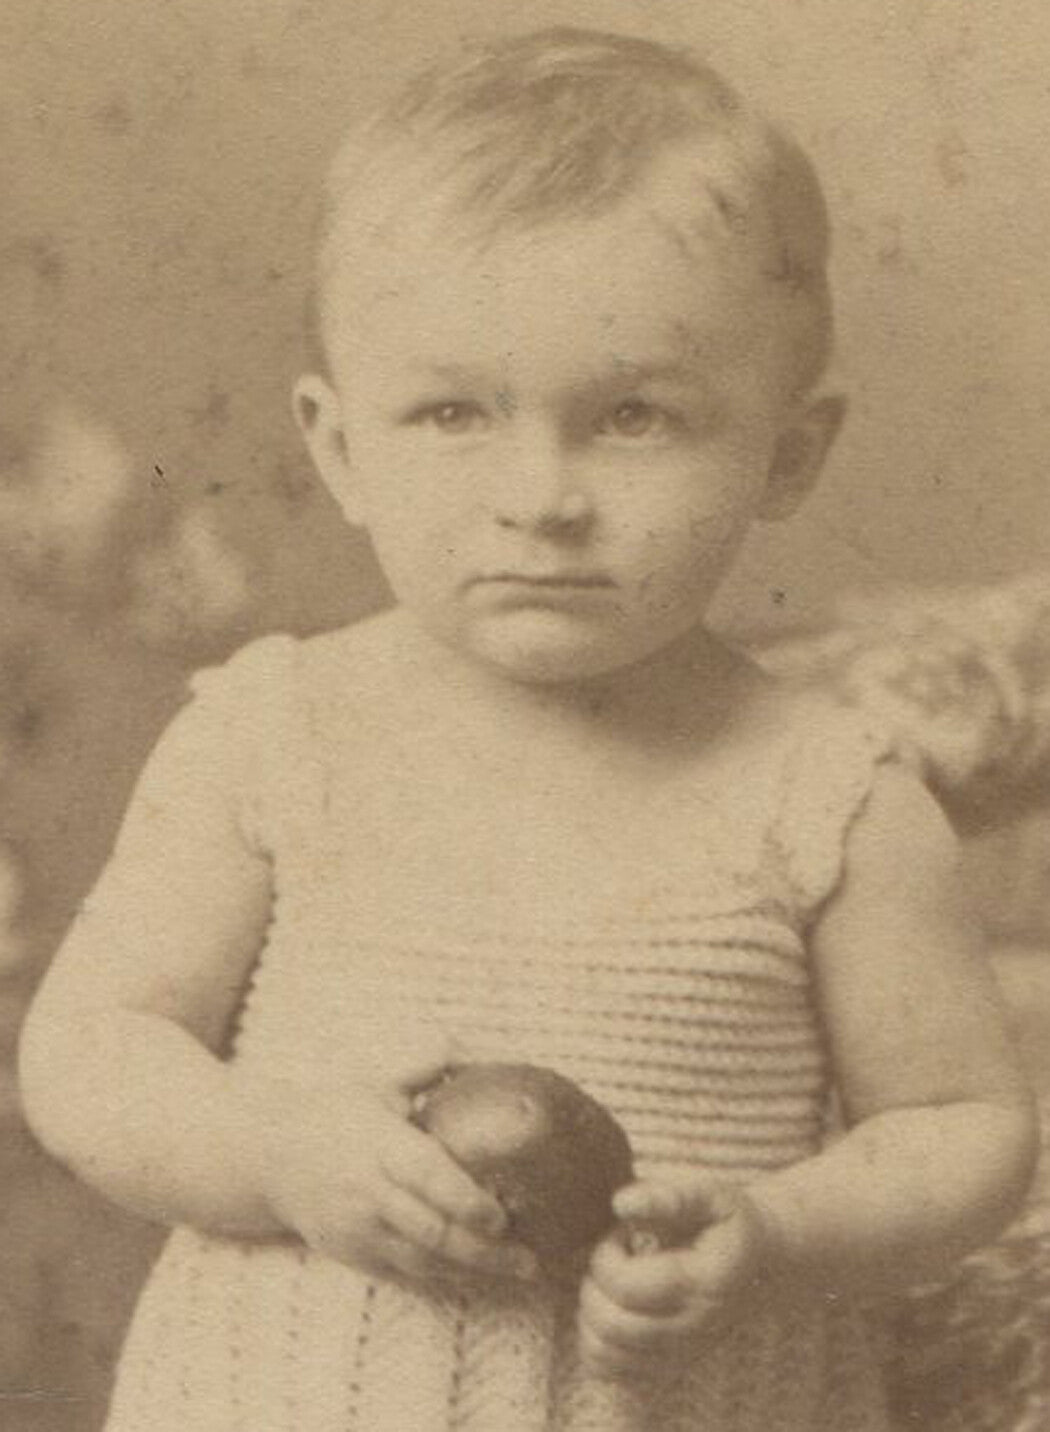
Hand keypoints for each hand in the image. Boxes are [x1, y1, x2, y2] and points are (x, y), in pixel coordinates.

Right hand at [247, 1040, 538, 1290]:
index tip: (504, 1213)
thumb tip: (465, 1046)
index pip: (428, 1178)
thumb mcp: (374, 1083)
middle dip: (483, 1249)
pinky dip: (443, 1278)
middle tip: (529, 1257)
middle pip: (432, 1231)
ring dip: (472, 1270)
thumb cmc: (333, 1113)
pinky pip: (404, 1273)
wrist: (269, 1157)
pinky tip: (477, 1276)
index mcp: (380, 1146)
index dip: (467, 1201)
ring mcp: (360, 1229)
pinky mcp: (354, 1253)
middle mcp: (370, 1192)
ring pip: (422, 1261)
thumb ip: (422, 1065)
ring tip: (517, 1270)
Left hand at [578, 1178, 771, 1378]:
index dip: (606, 1256)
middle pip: (612, 1325)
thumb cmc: (730, 1224)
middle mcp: (692, 1329)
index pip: (626, 1287)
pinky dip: (596, 1345)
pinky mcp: (669, 1368)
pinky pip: (613, 1373)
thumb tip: (620, 1203)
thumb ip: (668, 1197)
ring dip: (590, 1315)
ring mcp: (681, 1355)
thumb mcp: (712, 1195)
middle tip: (612, 1258)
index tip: (620, 1234)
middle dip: (594, 1285)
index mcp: (702, 1285)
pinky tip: (612, 1311)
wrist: (763, 1264)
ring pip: (606, 1355)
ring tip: (611, 1285)